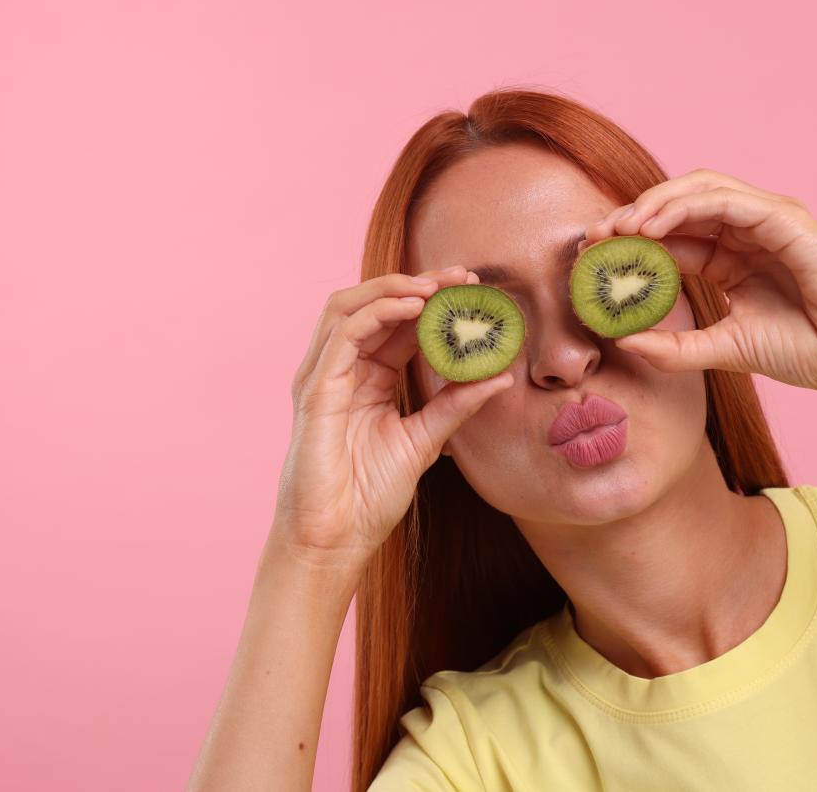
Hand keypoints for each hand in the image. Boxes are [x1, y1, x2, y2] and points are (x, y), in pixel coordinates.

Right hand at [274, 265, 513, 568]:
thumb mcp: (425, 440)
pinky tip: (412, 308)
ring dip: (392, 288)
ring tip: (435, 287)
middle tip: (461, 278)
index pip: (397, 323)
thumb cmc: (369, 496)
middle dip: (416, 283)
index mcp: (365, 378)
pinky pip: (343, 334)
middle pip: (372, 305)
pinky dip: (377, 312)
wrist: (337, 538)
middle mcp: (340, 370)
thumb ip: (457, 405)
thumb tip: (501, 377)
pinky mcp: (315, 390)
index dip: (432, 300)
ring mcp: (322, 376)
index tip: (472, 289)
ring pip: (348, 307)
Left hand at [583, 168, 816, 400]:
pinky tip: (650, 227)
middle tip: (592, 238)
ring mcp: (765, 220)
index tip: (590, 258)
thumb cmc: (809, 351)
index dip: (628, 244)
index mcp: (730, 260)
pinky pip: (723, 199)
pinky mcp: (783, 217)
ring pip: (696, 192)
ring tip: (616, 229)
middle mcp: (744, 233)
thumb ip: (675, 348)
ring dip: (650, 205)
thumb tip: (623, 343)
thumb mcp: (725, 349)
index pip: (669, 239)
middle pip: (676, 208)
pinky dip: (682, 206)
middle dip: (630, 218)